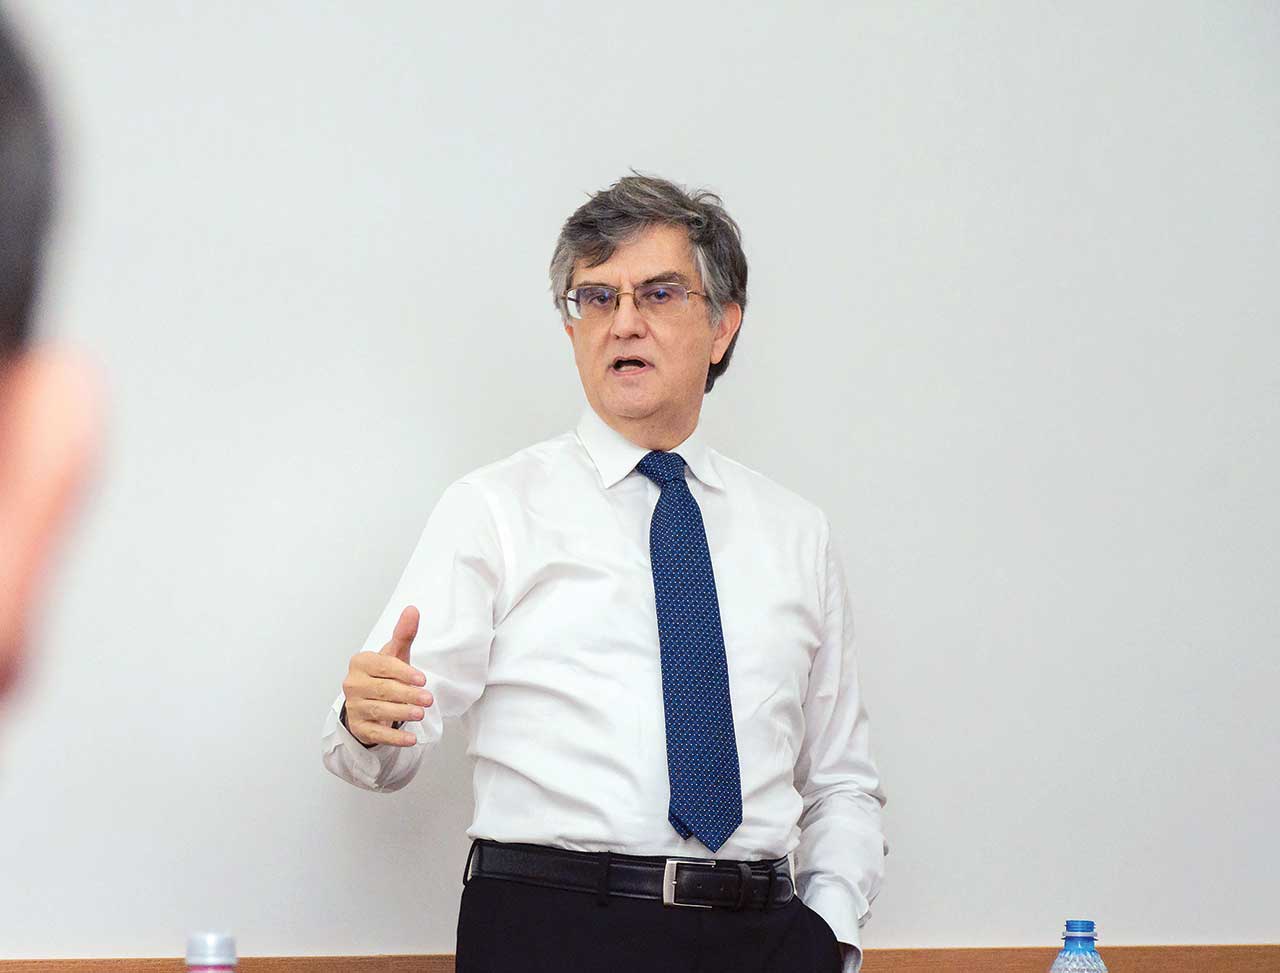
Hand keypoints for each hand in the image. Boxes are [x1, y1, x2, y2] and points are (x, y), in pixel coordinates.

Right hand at [341, 605, 432, 746]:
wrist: (367, 700)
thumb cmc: (384, 674)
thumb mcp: (395, 654)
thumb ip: (404, 634)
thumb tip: (413, 609)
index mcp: (361, 662)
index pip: (383, 666)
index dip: (403, 673)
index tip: (422, 679)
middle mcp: (353, 684)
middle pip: (383, 690)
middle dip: (407, 694)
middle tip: (428, 699)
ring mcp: (354, 706)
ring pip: (379, 710)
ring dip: (401, 713)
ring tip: (420, 714)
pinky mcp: (358, 727)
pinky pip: (376, 733)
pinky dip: (394, 737)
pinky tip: (411, 740)